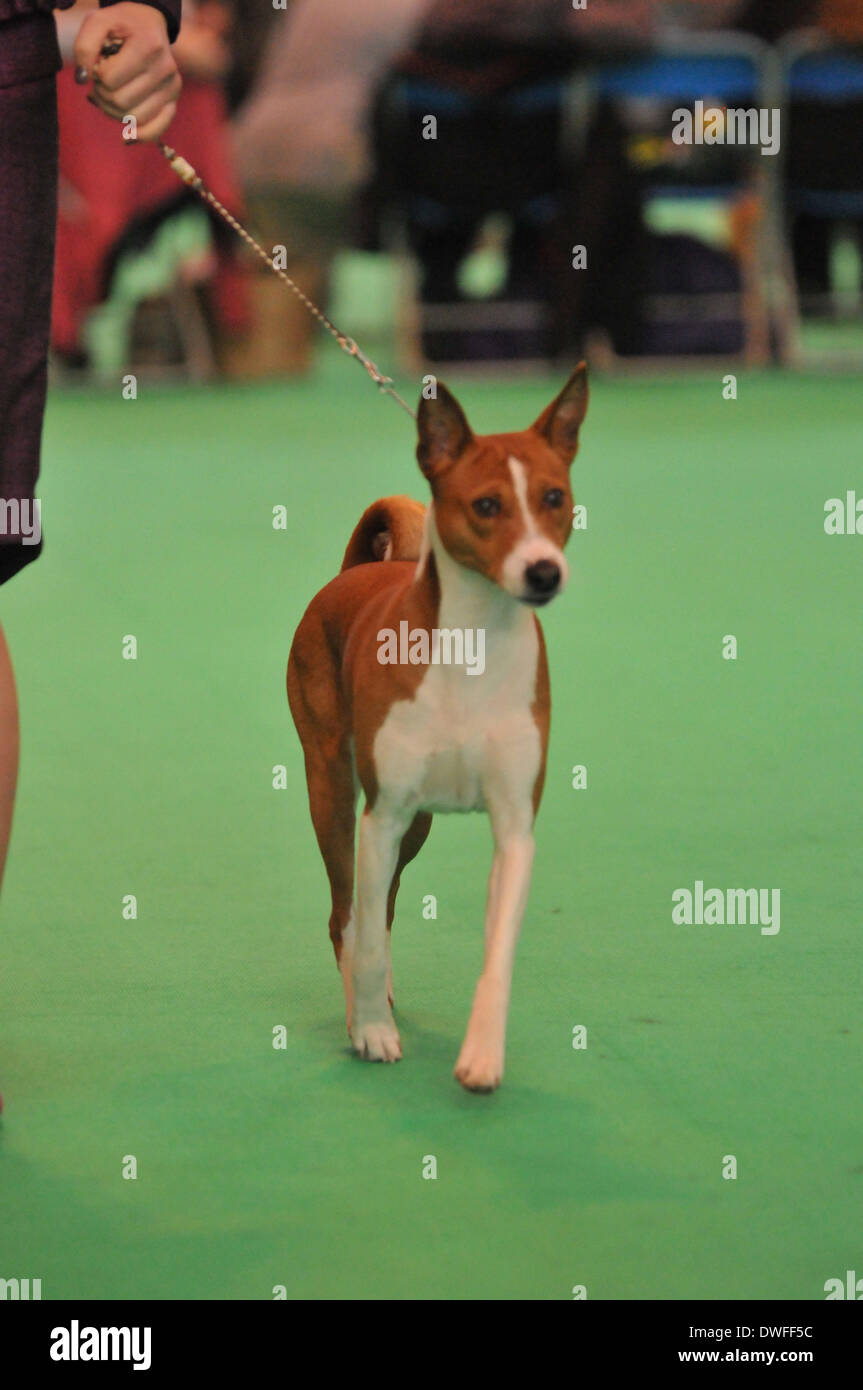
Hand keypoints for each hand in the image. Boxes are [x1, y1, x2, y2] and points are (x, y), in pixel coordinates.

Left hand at [74, 3, 181, 142]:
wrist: (148, 25)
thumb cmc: (121, 25)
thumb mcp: (98, 22)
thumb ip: (84, 47)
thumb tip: (82, 80)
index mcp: (148, 46)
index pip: (110, 79)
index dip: (97, 76)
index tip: (99, 65)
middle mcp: (164, 68)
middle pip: (121, 102)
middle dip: (103, 95)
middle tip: (101, 82)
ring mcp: (172, 87)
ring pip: (134, 118)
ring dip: (114, 112)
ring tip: (110, 96)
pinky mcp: (173, 101)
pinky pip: (157, 130)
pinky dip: (140, 136)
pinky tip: (127, 136)